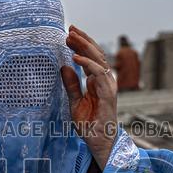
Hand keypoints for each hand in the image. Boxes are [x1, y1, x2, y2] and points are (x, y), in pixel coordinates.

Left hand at [60, 25, 117, 168]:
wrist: (99, 143)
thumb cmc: (89, 125)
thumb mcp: (74, 102)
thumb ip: (71, 85)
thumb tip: (64, 67)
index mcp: (97, 82)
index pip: (90, 58)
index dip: (81, 45)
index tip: (68, 35)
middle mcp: (105, 81)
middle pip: (96, 54)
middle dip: (83, 40)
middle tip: (70, 29)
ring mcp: (108, 87)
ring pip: (99, 60)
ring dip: (85, 47)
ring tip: (71, 37)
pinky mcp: (108, 94)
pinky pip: (98, 75)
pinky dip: (88, 64)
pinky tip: (76, 58)